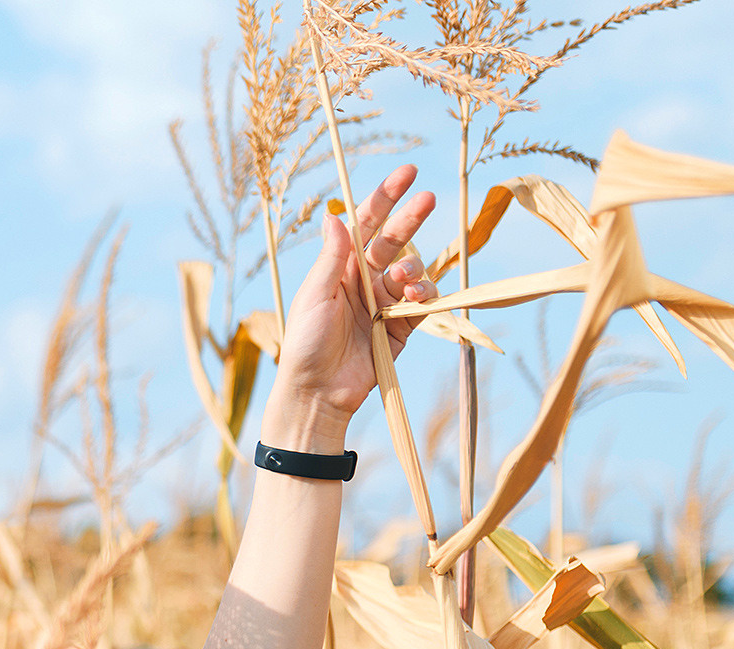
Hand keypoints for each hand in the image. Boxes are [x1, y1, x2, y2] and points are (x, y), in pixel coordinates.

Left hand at [273, 165, 438, 421]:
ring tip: (401, 280)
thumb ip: (331, 257)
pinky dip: (424, 296)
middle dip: (410, 217)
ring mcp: (384, 303)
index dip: (385, 197)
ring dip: (412, 268)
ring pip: (412, 270)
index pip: (365, 224)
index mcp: (339, 267)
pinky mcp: (400, 328)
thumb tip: (334, 215)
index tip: (408, 172)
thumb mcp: (315, 295)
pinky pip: (422, 303)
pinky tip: (414, 299)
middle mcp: (363, 280)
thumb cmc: (305, 343)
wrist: (317, 392)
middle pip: (393, 240)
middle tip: (428, 199)